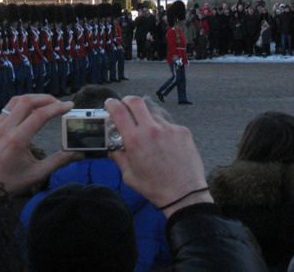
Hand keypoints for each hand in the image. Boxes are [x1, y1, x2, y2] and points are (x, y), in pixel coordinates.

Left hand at [0, 94, 80, 195]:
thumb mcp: (37, 174)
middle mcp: (5, 129)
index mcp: (17, 140)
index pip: (40, 115)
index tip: (69, 105)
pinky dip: (21, 106)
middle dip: (46, 98)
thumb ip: (59, 161)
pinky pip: (7, 109)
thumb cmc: (10, 183)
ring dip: (33, 98)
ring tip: (46, 103)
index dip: (57, 107)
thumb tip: (78, 153)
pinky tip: (29, 112)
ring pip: (15, 101)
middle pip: (27, 101)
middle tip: (59, 103)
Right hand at [105, 96, 212, 217]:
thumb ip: (119, 158)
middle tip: (126, 106)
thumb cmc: (155, 187)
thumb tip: (113, 149)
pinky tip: (165, 144)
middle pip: (136, 101)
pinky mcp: (182, 131)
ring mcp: (168, 128)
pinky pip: (168, 124)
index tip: (110, 103)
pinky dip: (163, 130)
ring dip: (147, 119)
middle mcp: (151, 129)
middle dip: (128, 101)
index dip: (112, 104)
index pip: (119, 111)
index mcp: (134, 140)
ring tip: (149, 134)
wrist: (184, 193)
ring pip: (153, 113)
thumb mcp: (129, 176)